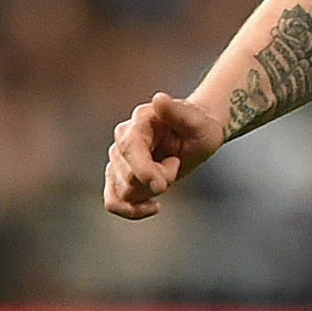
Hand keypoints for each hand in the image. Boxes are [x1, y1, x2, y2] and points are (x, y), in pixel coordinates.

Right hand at [105, 92, 224, 219]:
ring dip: (151, 192)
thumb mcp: (198, 121)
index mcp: (140, 121)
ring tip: (167, 173)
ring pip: (124, 191)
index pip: (129, 148)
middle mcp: (122, 138)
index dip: (143, 170)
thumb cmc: (198, 127)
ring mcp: (118, 158)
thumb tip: (159, 100)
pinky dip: (130, 210)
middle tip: (176, 163)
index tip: (163, 186)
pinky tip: (153, 207)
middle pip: (129, 176)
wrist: (195, 136)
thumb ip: (179, 112)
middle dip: (158, 180)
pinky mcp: (118, 176)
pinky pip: (113, 201)